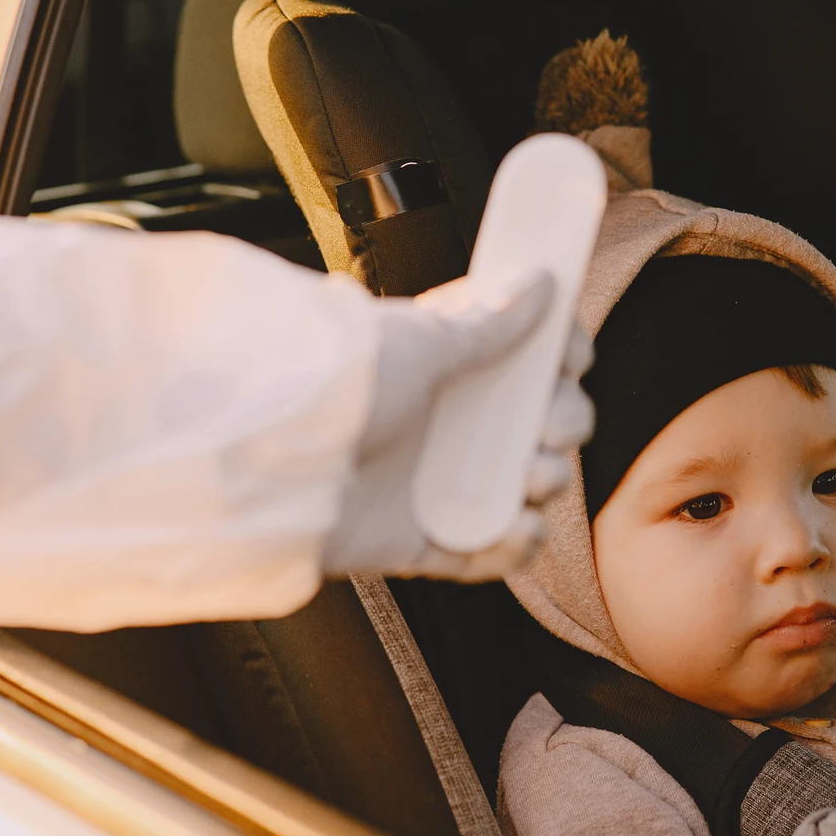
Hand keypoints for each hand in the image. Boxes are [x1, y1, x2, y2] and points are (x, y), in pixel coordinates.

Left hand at [321, 271, 593, 579]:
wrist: (265, 464)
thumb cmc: (332, 387)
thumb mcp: (418, 342)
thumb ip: (484, 322)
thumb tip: (537, 283)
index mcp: (446, 363)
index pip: (525, 357)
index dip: (559, 359)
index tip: (570, 358)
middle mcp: (445, 420)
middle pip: (539, 424)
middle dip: (562, 424)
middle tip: (547, 428)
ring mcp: (436, 481)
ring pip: (525, 487)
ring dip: (546, 483)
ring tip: (526, 479)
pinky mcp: (423, 539)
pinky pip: (490, 552)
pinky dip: (513, 545)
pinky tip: (514, 527)